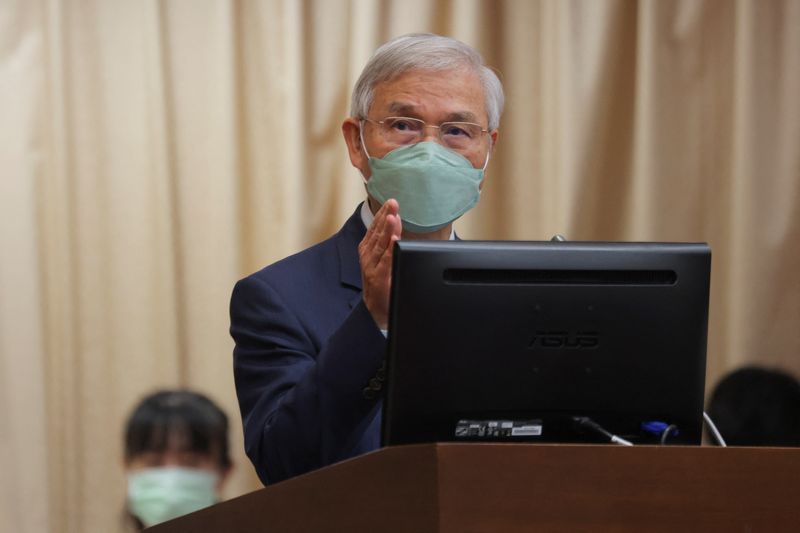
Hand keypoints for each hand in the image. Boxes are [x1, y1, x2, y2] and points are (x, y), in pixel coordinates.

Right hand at [358, 199, 401, 329]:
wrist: (375, 310)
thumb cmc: (381, 284)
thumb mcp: (381, 261)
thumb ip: (386, 245)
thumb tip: (396, 224)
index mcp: (367, 250)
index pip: (375, 228)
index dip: (382, 215)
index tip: (390, 203)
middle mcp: (367, 256)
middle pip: (377, 233)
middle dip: (386, 217)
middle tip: (393, 203)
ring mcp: (372, 267)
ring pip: (381, 245)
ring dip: (388, 230)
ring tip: (393, 217)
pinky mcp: (379, 278)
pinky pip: (386, 261)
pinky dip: (390, 250)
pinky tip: (395, 240)